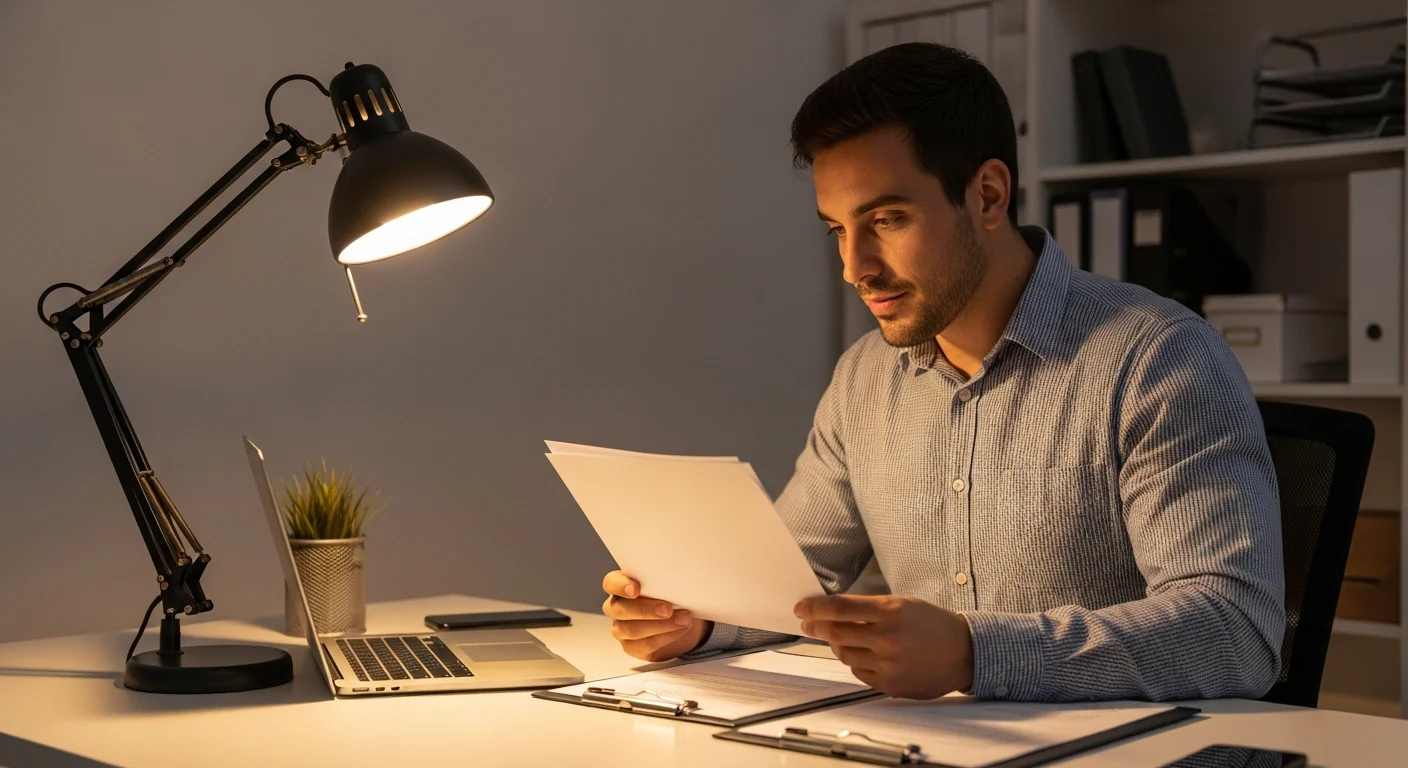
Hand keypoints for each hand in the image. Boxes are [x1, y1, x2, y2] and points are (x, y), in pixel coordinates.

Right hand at [601, 571, 710, 661]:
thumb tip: (676, 578)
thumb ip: (665, 581)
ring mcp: (622, 629)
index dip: (620, 586)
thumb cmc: (674, 597)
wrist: (685, 620)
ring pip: (631, 630)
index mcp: (621, 586)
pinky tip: (680, 629)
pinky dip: (666, 637)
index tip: (636, 589)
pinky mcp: (632, 647)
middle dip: (645, 610)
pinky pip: (644, 645)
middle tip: (668, 609)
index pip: (611, 583)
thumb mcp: (670, 585)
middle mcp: (617, 607)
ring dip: (661, 625)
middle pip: (619, 609)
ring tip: (683, 619)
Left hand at [796, 594, 972, 698]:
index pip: (839, 608)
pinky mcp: (889, 685)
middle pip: (835, 632)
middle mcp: (887, 638)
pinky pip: (858, 672)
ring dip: (836, 644)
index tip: (801, 608)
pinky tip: (863, 654)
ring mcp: (888, 664)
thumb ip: (869, 608)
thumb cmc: (932, 624)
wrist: (963, 653)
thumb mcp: (902, 604)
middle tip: (808, 623)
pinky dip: (855, 661)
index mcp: (891, 612)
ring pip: (844, 654)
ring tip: (841, 637)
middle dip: (816, 626)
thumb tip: (832, 610)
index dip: (814, 607)